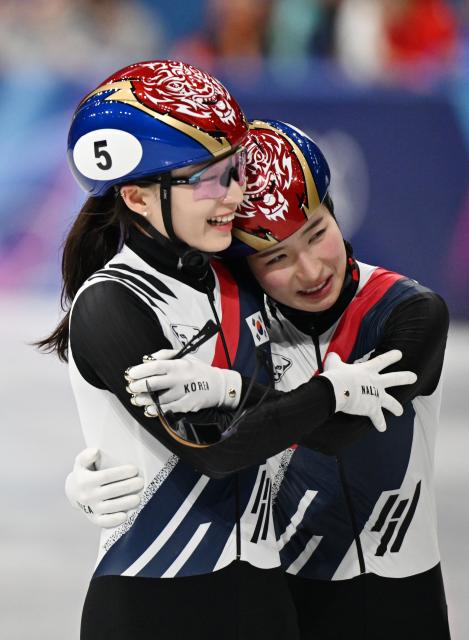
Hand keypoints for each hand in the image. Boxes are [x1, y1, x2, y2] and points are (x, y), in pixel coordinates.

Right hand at [65, 448, 143, 527]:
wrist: (73, 492)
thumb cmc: (83, 473)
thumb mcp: (81, 462)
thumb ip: (87, 456)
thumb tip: (95, 451)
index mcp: (85, 481)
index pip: (106, 476)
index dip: (121, 473)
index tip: (134, 469)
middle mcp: (88, 495)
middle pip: (110, 491)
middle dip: (127, 487)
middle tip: (140, 482)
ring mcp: (91, 508)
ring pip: (109, 507)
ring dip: (125, 503)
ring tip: (138, 498)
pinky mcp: (93, 519)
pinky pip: (103, 521)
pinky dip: (114, 520)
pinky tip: (125, 516)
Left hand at [125, 349, 241, 414]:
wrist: (218, 385)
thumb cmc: (198, 370)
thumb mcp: (184, 356)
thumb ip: (164, 355)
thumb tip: (146, 360)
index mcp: (178, 364)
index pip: (154, 366)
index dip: (139, 371)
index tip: (130, 374)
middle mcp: (181, 378)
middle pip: (153, 384)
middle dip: (138, 386)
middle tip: (131, 387)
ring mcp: (184, 392)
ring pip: (159, 399)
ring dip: (144, 400)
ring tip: (136, 399)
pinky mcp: (188, 405)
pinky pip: (169, 409)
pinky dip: (156, 410)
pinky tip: (149, 409)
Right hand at [320, 350, 416, 431]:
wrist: (338, 390)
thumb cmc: (336, 375)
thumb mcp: (334, 363)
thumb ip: (335, 358)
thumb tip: (332, 355)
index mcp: (368, 370)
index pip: (382, 360)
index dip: (392, 356)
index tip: (400, 354)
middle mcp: (376, 382)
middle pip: (395, 379)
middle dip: (405, 377)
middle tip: (414, 377)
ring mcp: (376, 396)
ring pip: (391, 402)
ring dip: (396, 407)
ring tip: (400, 412)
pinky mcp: (372, 409)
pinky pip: (378, 418)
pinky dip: (380, 423)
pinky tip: (382, 428)